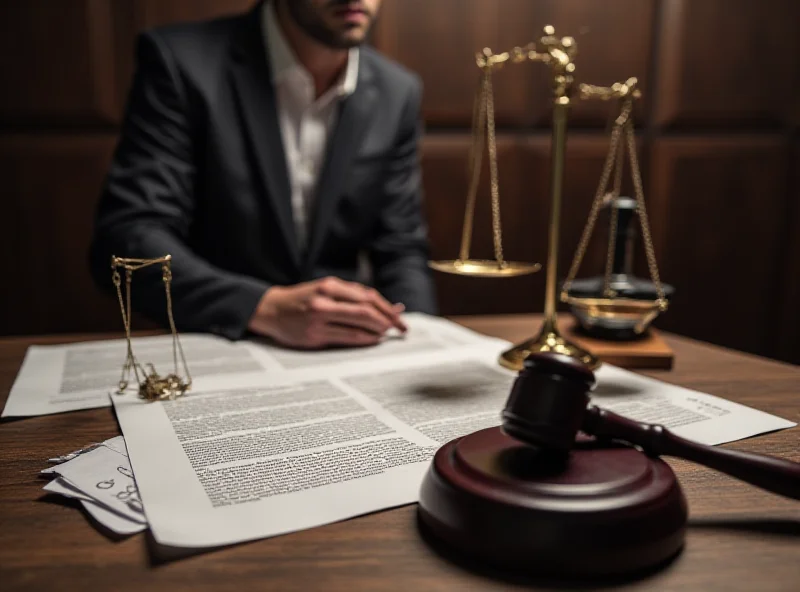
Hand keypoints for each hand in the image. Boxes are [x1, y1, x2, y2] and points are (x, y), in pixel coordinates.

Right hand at [248, 277, 406, 347]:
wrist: (270, 309)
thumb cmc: (303, 299)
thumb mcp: (326, 289)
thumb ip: (355, 296)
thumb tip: (390, 306)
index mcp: (330, 285)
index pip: (367, 296)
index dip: (387, 307)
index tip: (399, 316)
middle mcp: (325, 299)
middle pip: (366, 310)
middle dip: (387, 320)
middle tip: (399, 328)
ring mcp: (319, 318)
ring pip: (358, 325)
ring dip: (377, 331)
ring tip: (386, 334)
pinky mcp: (314, 335)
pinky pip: (346, 338)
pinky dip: (364, 339)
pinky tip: (371, 339)